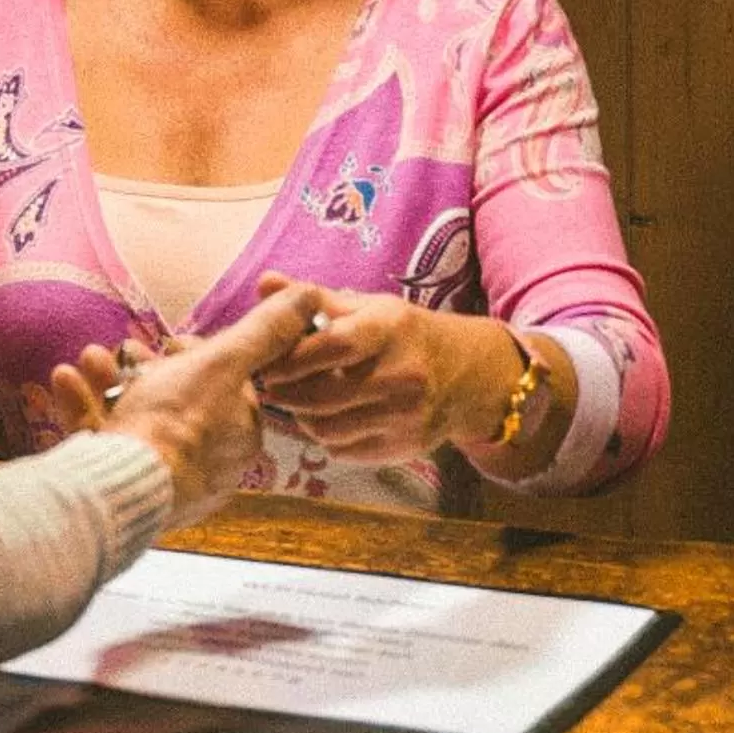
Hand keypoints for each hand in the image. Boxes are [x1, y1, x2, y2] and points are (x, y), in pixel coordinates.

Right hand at [43, 284, 326, 526]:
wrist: (125, 483)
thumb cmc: (178, 423)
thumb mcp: (223, 362)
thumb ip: (264, 331)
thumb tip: (311, 295)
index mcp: (239, 434)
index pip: (222, 385)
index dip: (195, 356)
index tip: (173, 342)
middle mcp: (206, 461)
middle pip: (175, 398)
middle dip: (144, 365)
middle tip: (126, 348)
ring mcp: (162, 476)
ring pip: (135, 416)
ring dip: (109, 379)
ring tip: (92, 358)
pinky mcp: (121, 484)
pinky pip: (104, 438)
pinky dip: (84, 406)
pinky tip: (65, 381)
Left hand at [252, 273, 516, 463]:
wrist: (470, 375)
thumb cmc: (405, 335)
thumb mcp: (369, 307)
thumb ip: (314, 299)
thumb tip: (264, 282)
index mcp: (391, 329)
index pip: (332, 346)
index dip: (291, 358)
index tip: (265, 362)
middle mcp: (403, 374)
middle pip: (324, 395)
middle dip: (287, 393)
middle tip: (268, 386)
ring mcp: (407, 416)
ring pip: (329, 428)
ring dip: (301, 417)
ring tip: (293, 402)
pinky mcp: (406, 446)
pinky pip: (345, 450)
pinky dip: (325, 437)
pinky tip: (323, 420)